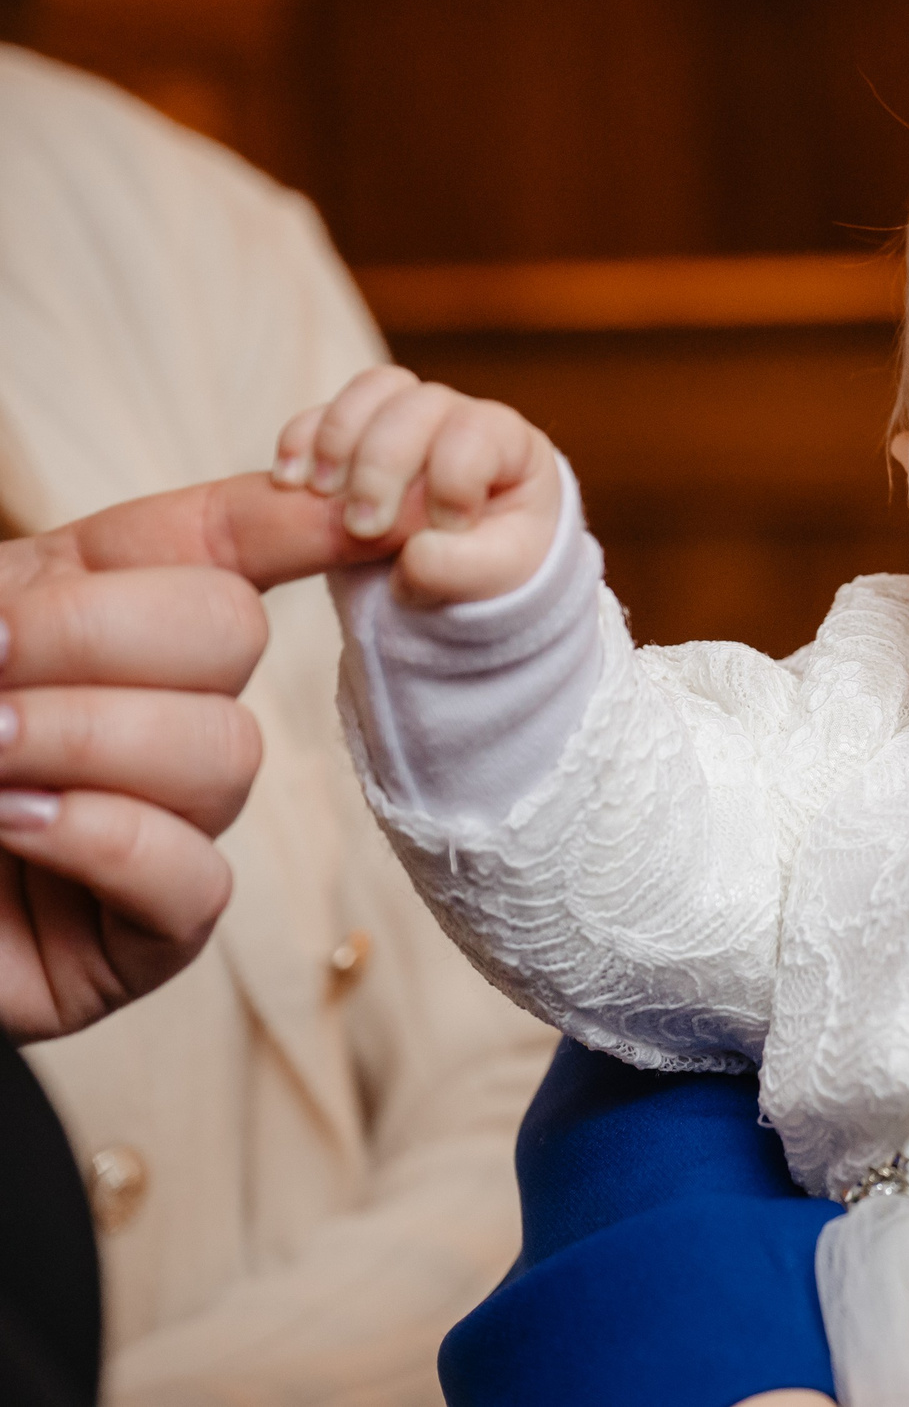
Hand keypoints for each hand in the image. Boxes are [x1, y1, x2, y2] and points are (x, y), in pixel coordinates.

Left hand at [0, 474, 365, 1040]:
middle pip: (232, 631)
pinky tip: (14, 827)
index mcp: (90, 615)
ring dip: (87, 739)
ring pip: (223, 750)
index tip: (341, 503)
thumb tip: (54, 590)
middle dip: (105, 634)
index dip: (290, 514)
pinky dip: (102, 838)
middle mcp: (144, 711)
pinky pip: (193, 875)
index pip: (228, 539)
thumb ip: (12, 598)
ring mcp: (159, 825)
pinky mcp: (146, 938)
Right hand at [273, 365, 561, 604]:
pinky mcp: (359, 426)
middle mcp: (459, 416)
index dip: (454, 477)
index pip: (479, 431)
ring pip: (373, 391)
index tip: (444, 528)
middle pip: (418, 405)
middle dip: (382, 464)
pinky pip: (326, 408)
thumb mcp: (495, 574)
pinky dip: (302, 439)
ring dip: (338, 441)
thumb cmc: (491, 558)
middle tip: (364, 526)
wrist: (460, 561)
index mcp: (508, 443)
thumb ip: (466, 569)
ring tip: (322, 496)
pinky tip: (290, 483)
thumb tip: (416, 559)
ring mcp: (408, 413)